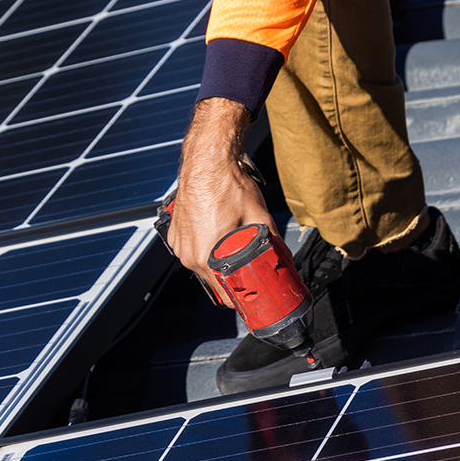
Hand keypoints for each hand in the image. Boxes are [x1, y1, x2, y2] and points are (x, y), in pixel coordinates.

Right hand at [167, 97, 274, 301]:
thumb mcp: (259, 216)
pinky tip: (217, 235)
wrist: (206, 161)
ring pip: (201, 266)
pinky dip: (204, 248)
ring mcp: (179, 243)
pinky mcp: (175, 232)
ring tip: (233, 251)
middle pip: (213, 282)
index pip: (224, 295)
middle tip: (248, 273)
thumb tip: (284, 257)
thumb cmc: (227, 185)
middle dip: (231, 281)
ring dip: (216, 264)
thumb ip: (273, 242)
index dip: (240, 300)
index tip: (251, 299)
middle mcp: (188, 253)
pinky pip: (191, 250)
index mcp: (206, 256)